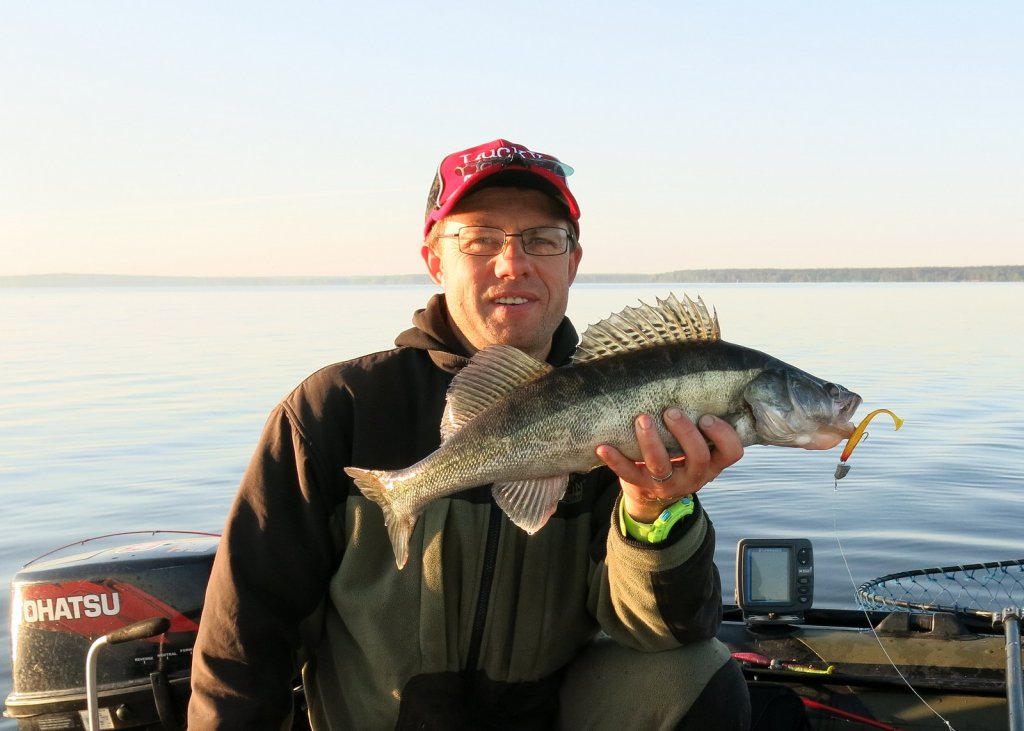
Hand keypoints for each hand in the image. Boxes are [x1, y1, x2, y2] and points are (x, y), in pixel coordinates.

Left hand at [596, 409, 743, 522]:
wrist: (654, 493)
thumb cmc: (679, 456)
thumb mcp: (697, 446)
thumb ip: (701, 425)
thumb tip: (699, 376)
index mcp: (712, 463)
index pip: (731, 453)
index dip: (723, 435)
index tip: (706, 417)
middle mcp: (694, 476)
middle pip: (698, 458)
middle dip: (685, 433)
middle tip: (671, 412)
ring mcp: (667, 483)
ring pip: (661, 465)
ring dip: (651, 441)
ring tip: (642, 419)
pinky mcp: (642, 485)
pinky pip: (628, 473)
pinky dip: (615, 460)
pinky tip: (603, 447)